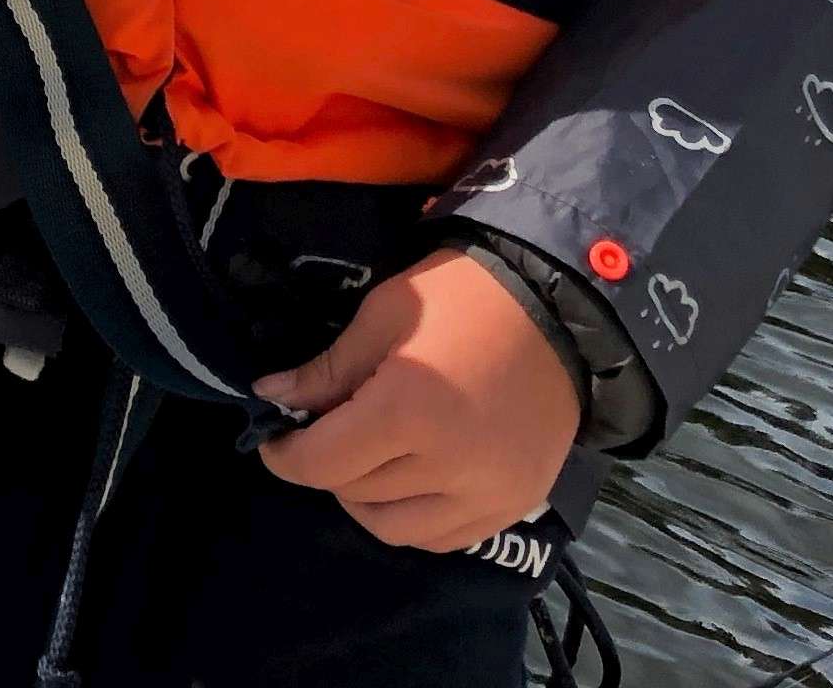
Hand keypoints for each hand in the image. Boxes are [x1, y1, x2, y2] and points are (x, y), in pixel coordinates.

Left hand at [252, 245, 579, 550]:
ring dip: (364, 498)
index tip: (274, 439)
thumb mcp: (384, 314)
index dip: (285, 455)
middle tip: (323, 433)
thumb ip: (328, 369)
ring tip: (364, 458)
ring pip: (393, 527)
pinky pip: (443, 538)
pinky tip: (406, 481)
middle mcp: (448, 464)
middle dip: (325, 464)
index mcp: (408, 409)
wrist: (561, 310)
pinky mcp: (513, 506)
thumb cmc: (462, 295)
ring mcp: (487, 493)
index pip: (321, 462)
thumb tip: (271, 397)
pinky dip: (412, 518)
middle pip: (353, 492)